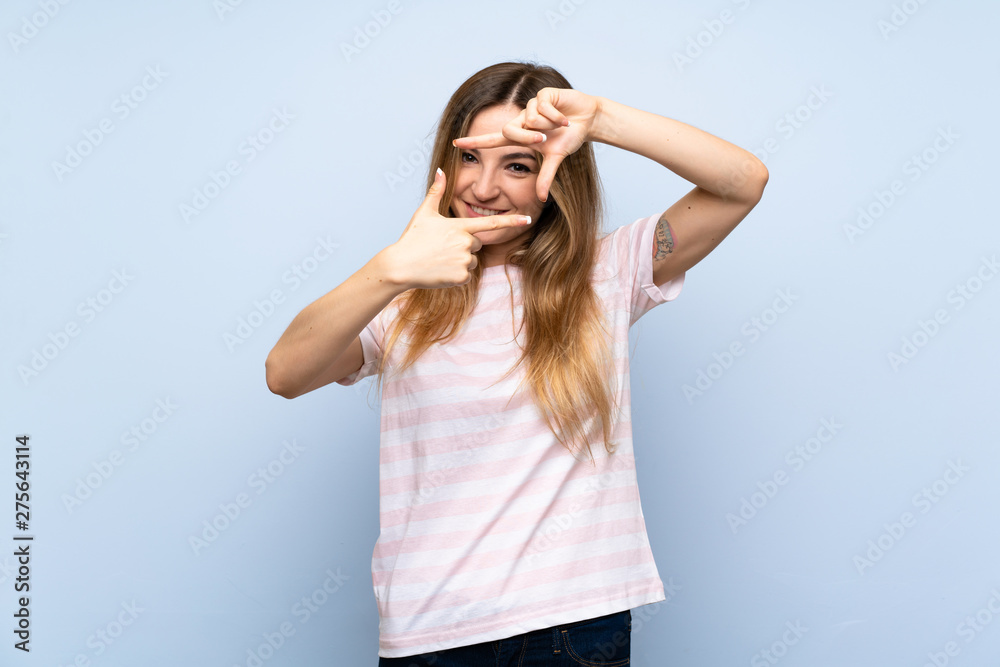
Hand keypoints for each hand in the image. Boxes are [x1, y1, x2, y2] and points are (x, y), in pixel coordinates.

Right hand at [385, 169, 531, 289]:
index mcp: (460, 225)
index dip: (511, 221)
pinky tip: (440, 271)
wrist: (400, 266)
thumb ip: (437, 191)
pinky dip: (455, 276)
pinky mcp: (460, 276)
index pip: (491, 222)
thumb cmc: (412, 238)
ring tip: (439, 259)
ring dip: (459, 261)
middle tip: (443, 247)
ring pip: (471, 261)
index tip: (528, 219)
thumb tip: (440, 170)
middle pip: (477, 243)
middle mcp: (465, 242)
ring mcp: (463, 260)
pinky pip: (466, 276)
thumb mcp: (424, 212)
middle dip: (465, 246)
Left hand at [452, 88, 600, 201]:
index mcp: (520, 134)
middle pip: (510, 130)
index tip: (455, 144)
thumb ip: (545, 177)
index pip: (492, 139)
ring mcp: (531, 106)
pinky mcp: (543, 95)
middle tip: (545, 140)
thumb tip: (541, 199)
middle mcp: (522, 119)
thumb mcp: (556, 158)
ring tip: (561, 125)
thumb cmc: (568, 137)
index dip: (475, 142)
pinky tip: (565, 118)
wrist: (586, 119)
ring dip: (549, 125)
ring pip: (530, 118)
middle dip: (528, 138)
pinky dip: (557, 116)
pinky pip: (544, 108)